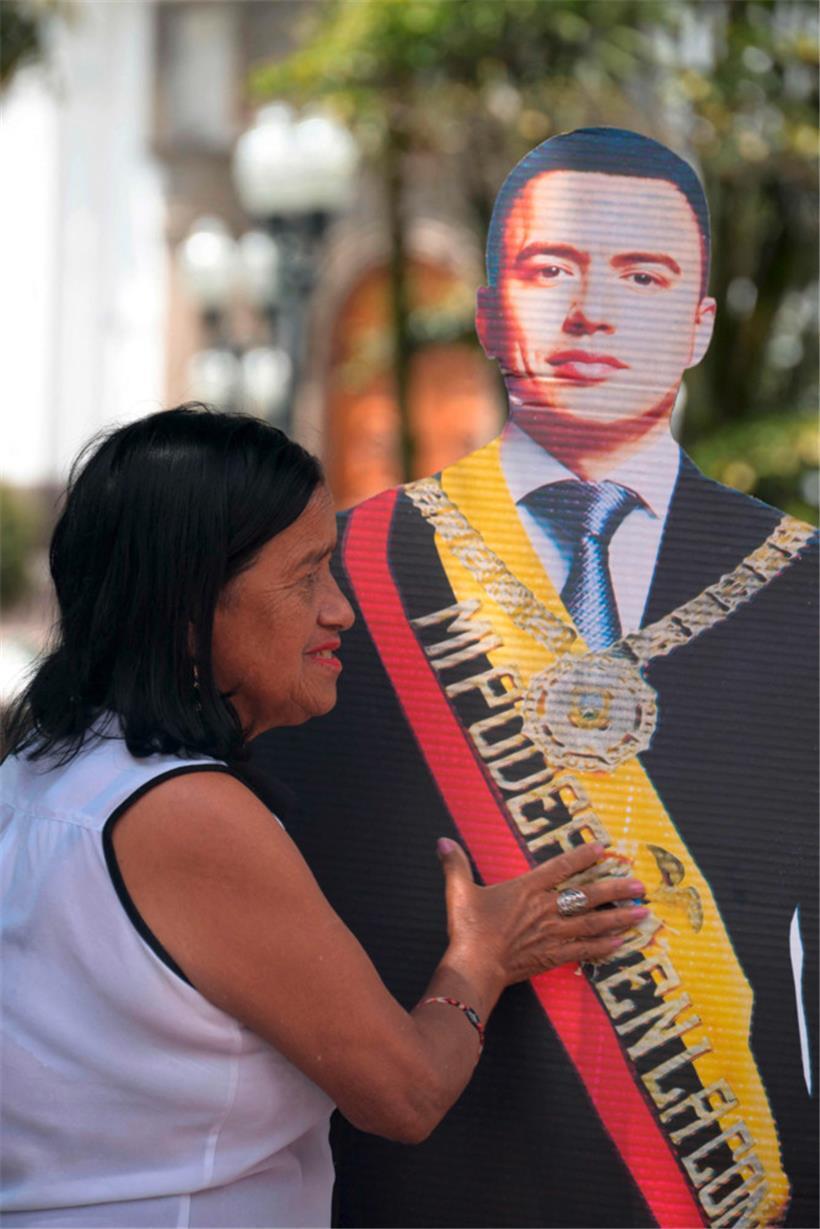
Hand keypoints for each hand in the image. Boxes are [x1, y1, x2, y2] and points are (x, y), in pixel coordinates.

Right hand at [438, 839, 645, 989]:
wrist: (474, 966)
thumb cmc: (468, 929)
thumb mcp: (459, 891)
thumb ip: (455, 864)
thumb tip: (442, 841)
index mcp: (527, 889)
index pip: (561, 867)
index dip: (583, 856)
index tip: (604, 849)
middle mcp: (545, 909)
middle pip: (587, 895)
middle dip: (616, 889)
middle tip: (640, 886)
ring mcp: (552, 934)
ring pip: (593, 923)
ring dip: (619, 917)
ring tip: (641, 913)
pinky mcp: (552, 956)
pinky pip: (584, 950)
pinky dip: (603, 947)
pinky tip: (620, 944)